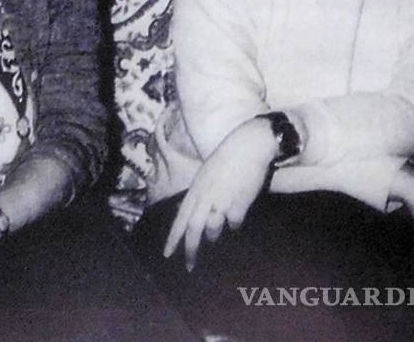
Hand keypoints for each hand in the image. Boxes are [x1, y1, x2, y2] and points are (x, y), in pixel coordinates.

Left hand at [165, 117, 276, 270]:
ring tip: (216, 235)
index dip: (173, 238)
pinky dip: (234, 223)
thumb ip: (200, 197)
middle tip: (189, 266)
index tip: (167, 254)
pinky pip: (234, 222)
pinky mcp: (238, 202)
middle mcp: (204, 197)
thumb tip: (199, 218)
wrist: (247, 147)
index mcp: (194, 190)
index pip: (179, 218)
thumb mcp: (205, 177)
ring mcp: (221, 200)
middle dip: (190, 249)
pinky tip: (236, 217)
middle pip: (193, 228)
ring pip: (212, 228)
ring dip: (214, 235)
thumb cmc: (226, 160)